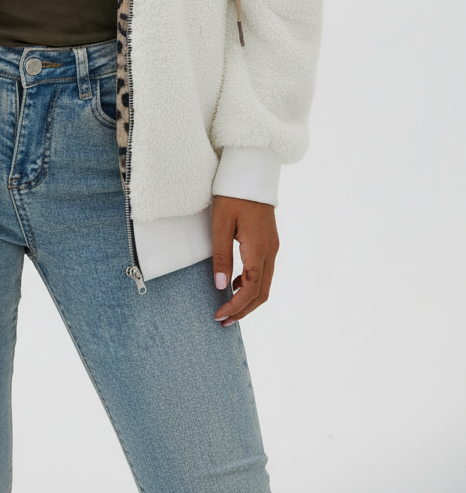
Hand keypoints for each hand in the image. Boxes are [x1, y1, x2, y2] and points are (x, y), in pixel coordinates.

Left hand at [211, 195, 278, 326]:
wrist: (251, 172)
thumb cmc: (233, 195)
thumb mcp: (221, 224)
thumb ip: (222, 256)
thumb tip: (221, 286)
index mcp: (259, 248)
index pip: (251, 289)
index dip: (236, 307)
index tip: (219, 315)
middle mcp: (270, 251)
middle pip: (262, 293)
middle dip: (243, 310)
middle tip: (223, 321)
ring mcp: (272, 246)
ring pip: (265, 284)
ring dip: (248, 299)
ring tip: (228, 307)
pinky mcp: (269, 242)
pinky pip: (264, 271)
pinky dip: (251, 284)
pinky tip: (235, 284)